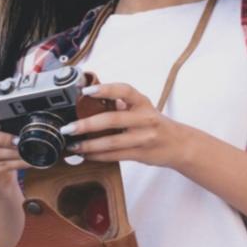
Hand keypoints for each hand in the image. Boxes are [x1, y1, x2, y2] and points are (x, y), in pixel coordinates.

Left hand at [60, 82, 194, 169]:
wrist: (179, 144)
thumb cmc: (154, 123)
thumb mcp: (141, 108)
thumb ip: (119, 104)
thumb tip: (87, 99)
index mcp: (142, 103)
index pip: (124, 90)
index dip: (105, 89)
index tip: (86, 91)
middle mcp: (145, 118)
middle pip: (113, 120)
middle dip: (87, 124)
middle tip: (68, 128)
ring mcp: (144, 137)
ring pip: (112, 142)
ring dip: (89, 145)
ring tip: (72, 145)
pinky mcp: (141, 154)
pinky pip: (115, 156)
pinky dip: (97, 156)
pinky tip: (85, 155)